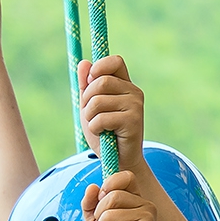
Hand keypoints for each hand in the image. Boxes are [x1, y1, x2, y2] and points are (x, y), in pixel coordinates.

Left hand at [80, 54, 144, 168]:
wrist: (118, 159)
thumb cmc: (104, 132)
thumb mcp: (90, 107)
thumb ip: (86, 86)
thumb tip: (83, 63)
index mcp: (124, 84)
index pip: (115, 61)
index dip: (99, 68)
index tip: (90, 82)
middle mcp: (133, 91)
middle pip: (100, 82)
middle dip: (87, 100)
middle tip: (92, 115)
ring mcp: (135, 105)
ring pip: (97, 101)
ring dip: (90, 117)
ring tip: (99, 126)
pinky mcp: (133, 120)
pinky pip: (101, 118)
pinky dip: (94, 128)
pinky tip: (104, 134)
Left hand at [85, 170, 158, 220]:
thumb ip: (91, 207)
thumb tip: (92, 187)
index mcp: (134, 200)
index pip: (124, 177)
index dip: (108, 185)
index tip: (101, 203)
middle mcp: (145, 205)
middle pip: (110, 196)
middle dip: (98, 218)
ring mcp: (148, 217)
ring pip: (109, 214)